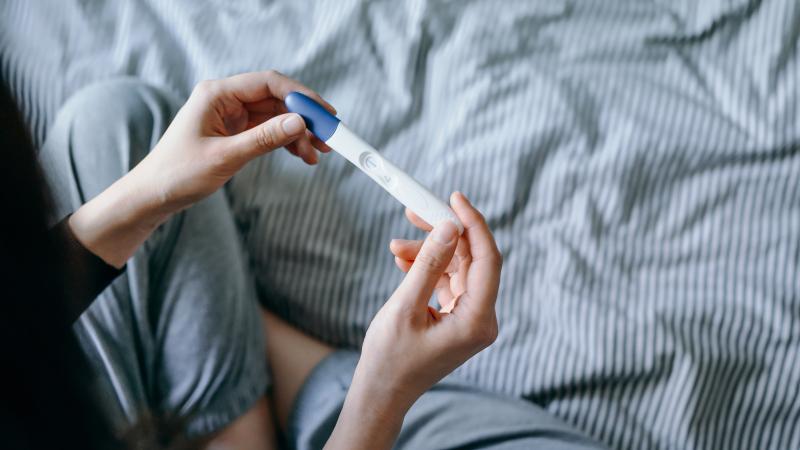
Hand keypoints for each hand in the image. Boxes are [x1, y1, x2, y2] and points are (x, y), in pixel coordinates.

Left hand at [134, 70, 334, 213]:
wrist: (154, 195)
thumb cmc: (179, 173)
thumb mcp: (225, 157)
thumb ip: (264, 138)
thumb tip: (300, 123)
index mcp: (217, 93)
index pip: (269, 83)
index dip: (301, 96)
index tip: (325, 113)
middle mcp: (226, 98)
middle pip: (277, 98)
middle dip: (305, 118)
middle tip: (329, 138)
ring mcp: (232, 115)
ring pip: (277, 116)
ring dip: (299, 133)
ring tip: (318, 154)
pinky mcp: (236, 131)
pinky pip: (270, 130)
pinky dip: (287, 142)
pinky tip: (302, 155)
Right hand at [326, 192, 501, 449]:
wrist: (381, 393)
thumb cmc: (390, 360)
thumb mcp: (405, 307)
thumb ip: (429, 264)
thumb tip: (449, 227)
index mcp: (477, 320)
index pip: (488, 259)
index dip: (473, 224)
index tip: (454, 198)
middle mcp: (481, 318)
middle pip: (472, 260)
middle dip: (443, 234)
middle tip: (416, 212)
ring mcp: (469, 319)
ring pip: (456, 269)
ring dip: (428, 252)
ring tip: (395, 247)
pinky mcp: (455, 318)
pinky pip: (446, 282)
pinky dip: (427, 269)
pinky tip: (403, 261)